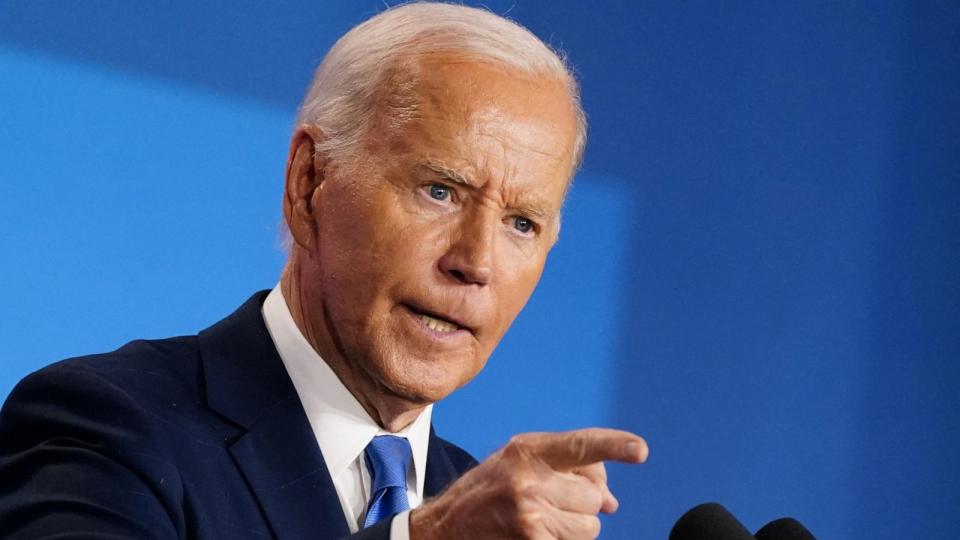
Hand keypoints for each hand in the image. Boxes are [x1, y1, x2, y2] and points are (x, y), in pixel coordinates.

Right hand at [410, 428, 647, 538]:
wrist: (443, 529)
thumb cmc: (487, 493)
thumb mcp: (519, 464)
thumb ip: (567, 469)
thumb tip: (611, 500)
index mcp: (526, 450)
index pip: (580, 445)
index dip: (613, 446)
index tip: (640, 450)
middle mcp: (528, 480)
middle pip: (593, 496)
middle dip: (582, 504)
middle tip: (552, 503)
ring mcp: (529, 516)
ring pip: (591, 527)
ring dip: (575, 529)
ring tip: (541, 522)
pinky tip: (535, 536)